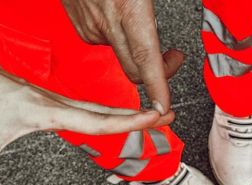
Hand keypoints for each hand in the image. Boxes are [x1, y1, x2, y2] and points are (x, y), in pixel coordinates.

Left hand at [0, 58, 172, 184]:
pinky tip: (107, 117)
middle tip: (167, 116)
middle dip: (139, 114)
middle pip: (106, 110)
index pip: (97, 120)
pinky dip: (104, 112)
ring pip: (97, 106)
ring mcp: (52, 98)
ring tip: (148, 117)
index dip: (129, 121)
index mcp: (46, 111)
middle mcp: (55, 102)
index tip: (155, 117)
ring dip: (124, 112)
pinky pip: (84, 106)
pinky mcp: (47, 99)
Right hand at [61, 0, 183, 112]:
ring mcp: (89, 22)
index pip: (146, 58)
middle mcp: (107, 20)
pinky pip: (102, 40)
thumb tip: (169, 35)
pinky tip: (120, 17)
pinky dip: (117, 37)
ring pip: (119, 54)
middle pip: (134, 68)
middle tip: (173, 59)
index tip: (164, 107)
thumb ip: (151, 4)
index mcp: (128, 7)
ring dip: (137, 53)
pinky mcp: (78, 21)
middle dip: (157, 75)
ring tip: (145, 29)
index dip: (157, 87)